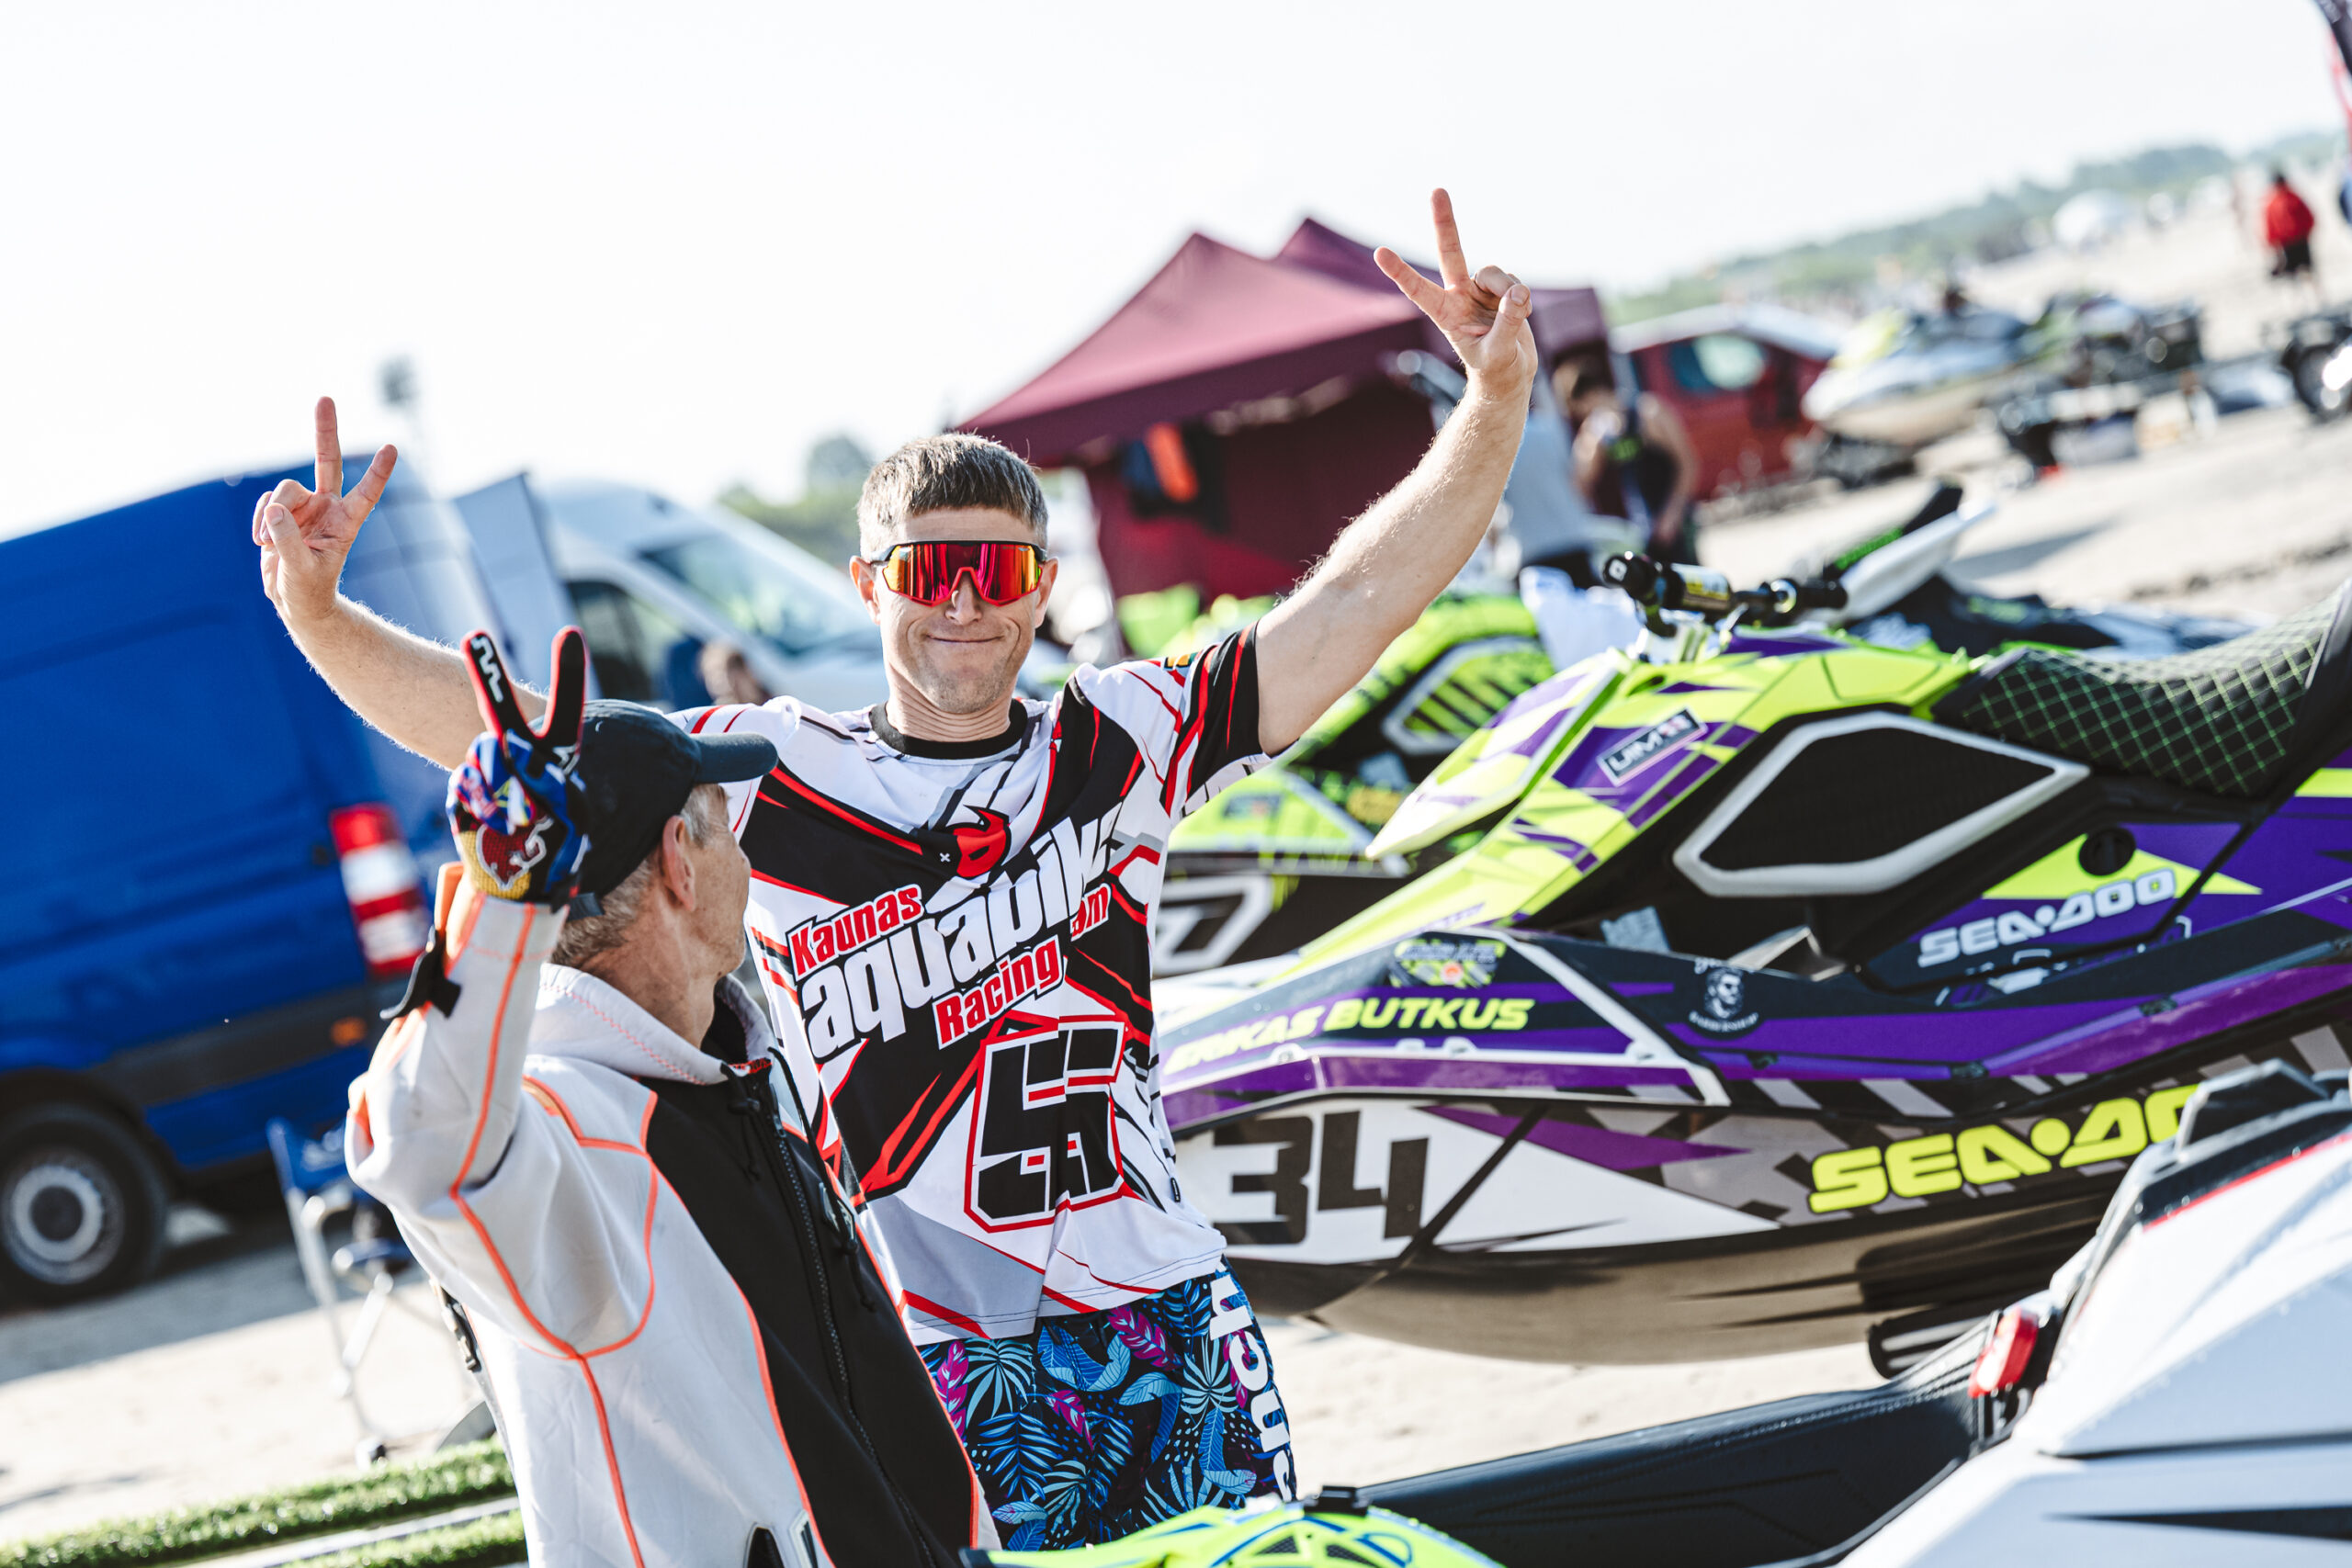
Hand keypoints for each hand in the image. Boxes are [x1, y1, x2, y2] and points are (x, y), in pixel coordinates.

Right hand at [255, 397, 396, 624]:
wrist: (295, 601)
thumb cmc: (308, 590)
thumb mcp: (300, 571)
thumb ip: (288, 541)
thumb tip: (275, 509)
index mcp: (346, 522)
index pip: (366, 493)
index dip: (378, 472)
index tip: (393, 447)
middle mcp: (328, 507)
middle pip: (327, 462)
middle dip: (325, 431)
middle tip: (325, 398)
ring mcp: (305, 507)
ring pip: (284, 490)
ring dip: (271, 515)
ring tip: (268, 544)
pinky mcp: (282, 512)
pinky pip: (267, 504)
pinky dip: (260, 521)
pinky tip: (262, 542)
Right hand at [448, 627, 591, 903]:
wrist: (521, 885)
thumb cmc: (558, 851)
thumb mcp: (576, 823)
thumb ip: (555, 795)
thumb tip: (519, 773)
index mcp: (555, 754)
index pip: (564, 708)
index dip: (565, 673)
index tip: (568, 633)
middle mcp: (519, 755)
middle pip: (500, 709)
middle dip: (487, 672)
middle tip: (475, 636)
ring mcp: (487, 772)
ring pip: (484, 754)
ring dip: (501, 784)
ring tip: (520, 820)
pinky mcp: (462, 795)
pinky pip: (466, 786)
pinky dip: (481, 806)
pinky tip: (496, 827)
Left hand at [1375, 189, 1537, 393]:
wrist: (1509, 374)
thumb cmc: (1495, 369)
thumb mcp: (1498, 353)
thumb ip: (1507, 323)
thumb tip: (1517, 292)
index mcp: (1445, 314)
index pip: (1419, 291)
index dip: (1400, 271)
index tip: (1379, 252)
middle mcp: (1459, 295)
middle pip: (1451, 253)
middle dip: (1445, 222)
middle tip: (1437, 190)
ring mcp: (1480, 289)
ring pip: (1495, 273)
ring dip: (1508, 291)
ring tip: (1514, 316)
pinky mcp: (1501, 288)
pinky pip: (1514, 281)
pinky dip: (1521, 297)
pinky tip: (1520, 313)